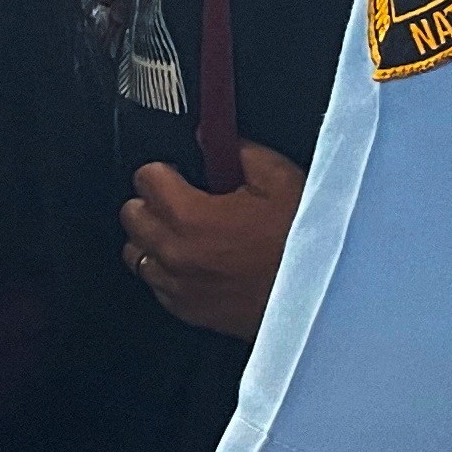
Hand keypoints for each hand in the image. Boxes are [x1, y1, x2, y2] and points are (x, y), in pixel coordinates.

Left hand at [121, 142, 305, 340]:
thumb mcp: (279, 179)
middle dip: (152, 201)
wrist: (320, 301)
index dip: (164, 168)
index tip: (180, 171)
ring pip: (136, 255)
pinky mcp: (190, 313)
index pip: (145, 178)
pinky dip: (166, 271)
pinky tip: (194, 261)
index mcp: (189, 217)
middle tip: (180, 196)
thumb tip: (213, 138)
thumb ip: (237, 151)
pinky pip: (156, 286)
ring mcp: (178, 288)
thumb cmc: (302, 245)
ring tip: (184, 230)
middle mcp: (174, 254)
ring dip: (153, 238)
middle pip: (131, 216)